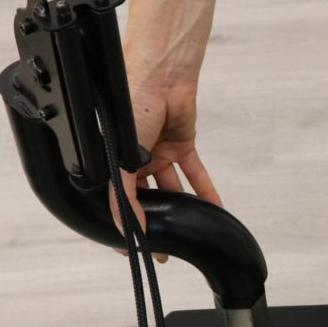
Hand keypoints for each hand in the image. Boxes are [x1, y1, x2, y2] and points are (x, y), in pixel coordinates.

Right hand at [109, 78, 222, 261]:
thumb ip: (123, 195)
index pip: (118, 200)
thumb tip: (131, 227)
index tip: (132, 248)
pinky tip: (215, 210)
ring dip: (182, 210)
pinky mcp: (182, 145)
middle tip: (163, 249)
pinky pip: (195, 174)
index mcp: (112, 159)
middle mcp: (134, 158)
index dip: (125, 224)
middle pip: (146, 199)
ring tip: (189, 234)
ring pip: (172, 189)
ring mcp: (158, 152)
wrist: (159, 77)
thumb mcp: (120, 157)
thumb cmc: (129, 106)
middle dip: (155, 223)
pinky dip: (206, 191)